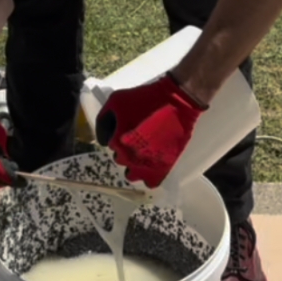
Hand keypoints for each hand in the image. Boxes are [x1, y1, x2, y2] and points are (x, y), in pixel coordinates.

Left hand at [95, 72, 206, 187]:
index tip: (124, 126)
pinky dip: (149, 175)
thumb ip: (104, 118)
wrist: (177, 101)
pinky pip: (150, 182)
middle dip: (125, 148)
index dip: (116, 133)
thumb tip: (104, 135)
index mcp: (117, 142)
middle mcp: (129, 157)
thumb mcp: (116, 99)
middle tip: (136, 136)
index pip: (109, 144)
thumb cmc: (146, 98)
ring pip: (132, 174)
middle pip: (120, 158)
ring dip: (135, 164)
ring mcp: (146, 165)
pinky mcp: (163, 169)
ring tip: (144, 151)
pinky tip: (152, 162)